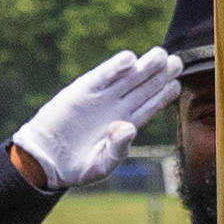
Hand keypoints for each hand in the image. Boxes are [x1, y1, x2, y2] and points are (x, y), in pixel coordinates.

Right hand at [7, 47, 192, 188]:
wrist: (45, 160)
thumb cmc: (76, 167)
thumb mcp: (102, 164)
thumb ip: (118, 149)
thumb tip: (130, 127)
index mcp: (124, 125)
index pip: (149, 106)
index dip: (163, 95)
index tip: (177, 84)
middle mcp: (115, 108)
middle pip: (143, 88)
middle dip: (160, 75)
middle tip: (177, 62)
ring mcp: (99, 97)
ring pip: (127, 79)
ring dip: (143, 67)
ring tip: (160, 55)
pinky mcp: (81, 91)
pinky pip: (102, 76)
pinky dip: (115, 67)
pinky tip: (130, 59)